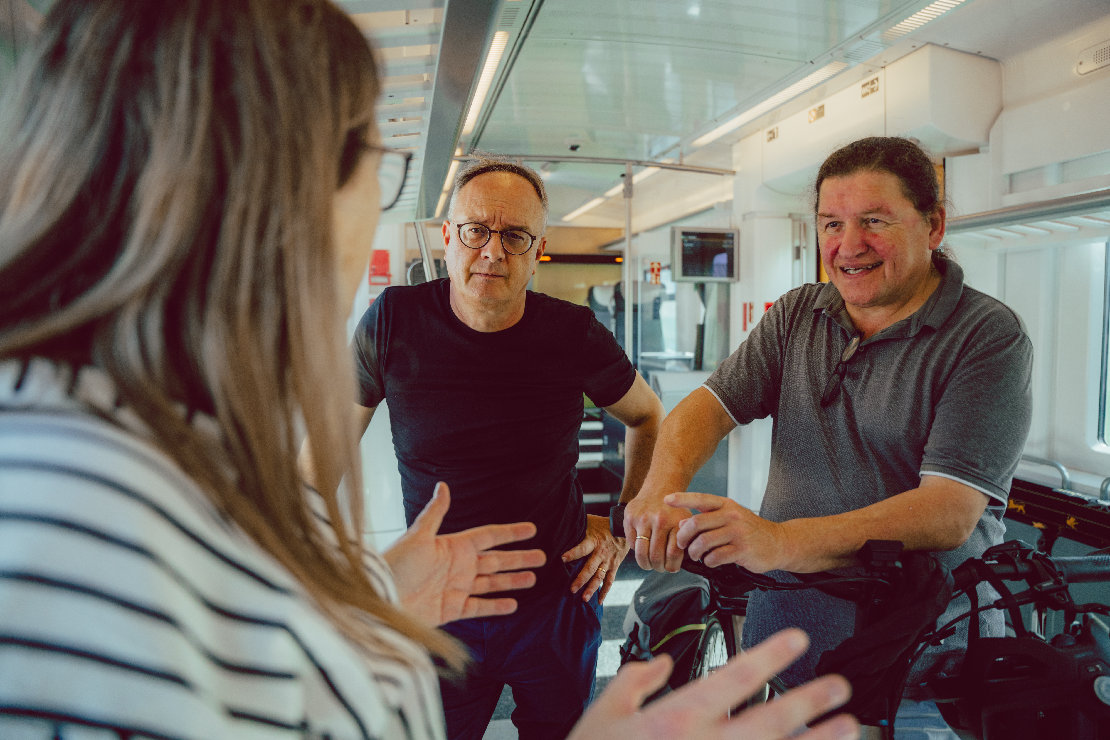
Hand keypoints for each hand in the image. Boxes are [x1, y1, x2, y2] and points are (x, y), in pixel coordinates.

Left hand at [383, 482, 545, 625]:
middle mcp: (457, 567)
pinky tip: (513, 604)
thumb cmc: (396, 565)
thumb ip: (435, 513)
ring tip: (533, 578)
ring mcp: (455, 588)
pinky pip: (479, 607)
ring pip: (491, 583)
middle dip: (518, 558)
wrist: (381, 600)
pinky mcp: (451, 610)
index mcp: (452, 546)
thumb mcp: (418, 536)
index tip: (531, 529)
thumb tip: (443, 486)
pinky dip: (496, 606)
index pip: (488, 536)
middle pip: (495, 560)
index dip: (510, 533)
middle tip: (542, 556)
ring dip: (512, 581)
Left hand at [561, 514, 627, 603]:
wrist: (624, 528)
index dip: (573, 553)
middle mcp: (601, 553)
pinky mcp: (614, 566)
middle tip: (572, 589)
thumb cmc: (602, 524)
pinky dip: (605, 591)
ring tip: (584, 598)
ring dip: (592, 588)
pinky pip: (610, 581)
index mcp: (594, 540)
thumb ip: (577, 526)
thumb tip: (559, 526)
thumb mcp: (590, 522)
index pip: (582, 548)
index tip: (562, 559)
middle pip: (590, 568)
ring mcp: (609, 561)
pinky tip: (599, 601)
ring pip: (600, 577)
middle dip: (581, 579)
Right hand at [567, 628, 858, 739]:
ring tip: (847, 729)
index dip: (770, 654)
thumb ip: (635, 681)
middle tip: (840, 687)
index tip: (797, 639)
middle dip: (810, 700)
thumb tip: (662, 662)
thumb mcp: (602, 714)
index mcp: (676, 717)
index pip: (734, 677)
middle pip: (771, 719)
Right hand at [624, 492, 691, 572]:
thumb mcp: (686, 522)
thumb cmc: (674, 510)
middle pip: (656, 556)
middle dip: (658, 567)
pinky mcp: (630, 517)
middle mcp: (660, 520)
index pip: (673, 554)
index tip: (671, 568)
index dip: (672, 566)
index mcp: (676, 522)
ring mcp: (643, 518)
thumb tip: (683, 564)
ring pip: (641, 553)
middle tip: (660, 568)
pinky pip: (631, 544)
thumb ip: (685, 540)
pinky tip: (643, 548)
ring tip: (649, 564)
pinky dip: (637, 550)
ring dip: (645, 564)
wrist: (660, 487)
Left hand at [668, 492, 786, 572]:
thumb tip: (683, 523)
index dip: (682, 498)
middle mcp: (732, 516)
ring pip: (703, 542)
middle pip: (696, 523)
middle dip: (683, 536)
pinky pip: (716, 557)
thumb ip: (708, 519)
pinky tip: (711, 561)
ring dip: (695, 552)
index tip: (666, 500)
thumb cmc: (751, 530)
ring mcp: (738, 532)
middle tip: (682, 544)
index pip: (700, 498)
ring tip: (697, 555)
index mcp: (727, 505)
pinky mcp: (742, 550)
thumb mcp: (730, 517)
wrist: (778, 542)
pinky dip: (709, 561)